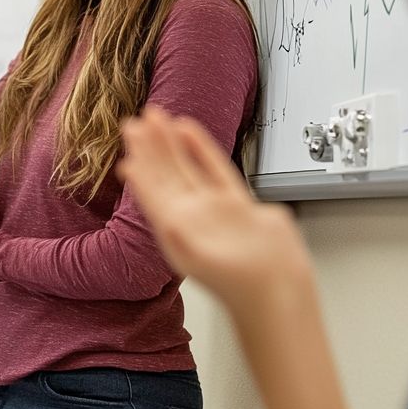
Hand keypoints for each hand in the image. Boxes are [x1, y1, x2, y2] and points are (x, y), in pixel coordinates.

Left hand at [119, 107, 311, 315]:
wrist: (277, 290)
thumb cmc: (239, 284)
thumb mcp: (202, 256)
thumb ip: (181, 235)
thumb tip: (166, 219)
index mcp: (174, 229)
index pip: (151, 189)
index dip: (140, 164)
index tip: (129, 140)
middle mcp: (191, 217)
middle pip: (165, 174)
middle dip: (150, 147)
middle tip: (134, 121)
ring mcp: (214, 210)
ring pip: (187, 167)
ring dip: (171, 143)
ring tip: (158, 117)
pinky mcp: (237, 206)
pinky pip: (214, 169)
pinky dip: (201, 149)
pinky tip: (190, 132)